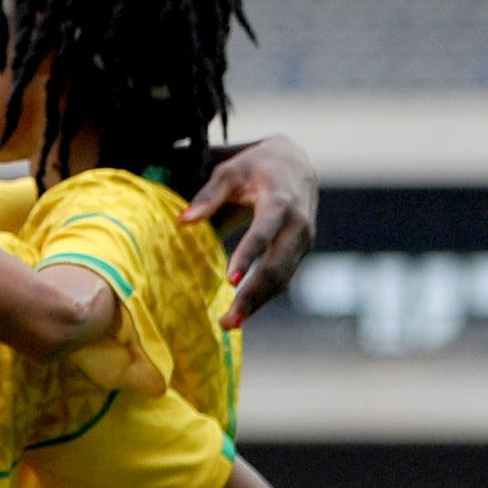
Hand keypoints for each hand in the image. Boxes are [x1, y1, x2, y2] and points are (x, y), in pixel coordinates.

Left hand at [181, 134, 318, 327]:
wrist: (295, 164)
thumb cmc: (254, 167)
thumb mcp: (230, 172)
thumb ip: (208, 196)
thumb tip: (182, 221)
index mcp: (280, 202)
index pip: (264, 233)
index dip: (248, 258)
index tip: (229, 282)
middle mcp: (299, 224)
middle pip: (277, 265)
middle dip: (253, 294)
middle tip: (228, 320)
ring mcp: (304, 240)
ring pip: (283, 278)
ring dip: (258, 303)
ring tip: (230, 324)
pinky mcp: (301, 251)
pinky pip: (284, 278)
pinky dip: (265, 297)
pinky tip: (243, 313)